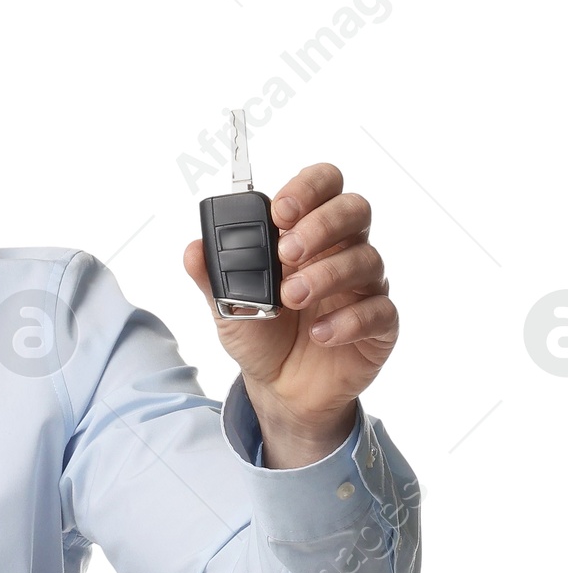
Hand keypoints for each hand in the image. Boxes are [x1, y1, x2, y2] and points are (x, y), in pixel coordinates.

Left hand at [182, 161, 398, 468]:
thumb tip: (193, 250)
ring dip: (326, 275)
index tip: (280, 213)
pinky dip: (348, 321)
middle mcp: (342, 251)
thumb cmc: (262, 335)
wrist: (279, 388)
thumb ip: (214, 277)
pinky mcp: (380, 324)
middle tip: (286, 253)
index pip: (325, 185)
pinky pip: (379, 311)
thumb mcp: (228, 305)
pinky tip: (318, 333)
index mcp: (308, 233)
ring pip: (367, 259)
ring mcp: (365, 286)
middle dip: (322, 224)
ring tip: (290, 298)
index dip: (308, 188)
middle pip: (356, 209)